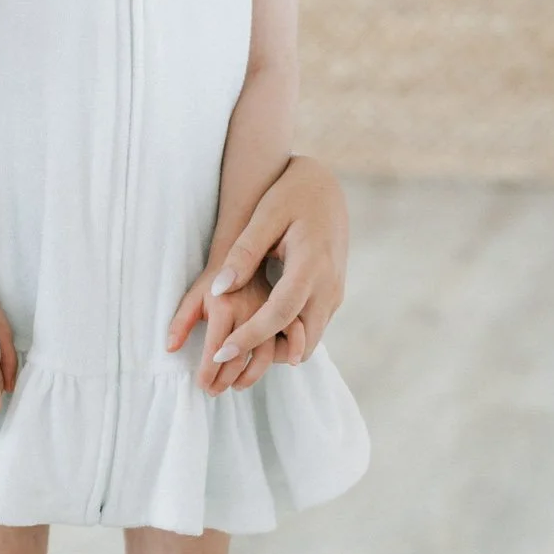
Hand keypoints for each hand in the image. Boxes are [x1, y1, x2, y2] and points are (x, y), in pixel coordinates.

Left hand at [167, 154, 348, 392]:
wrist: (327, 187)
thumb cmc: (291, 195)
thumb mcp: (265, 215)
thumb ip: (243, 252)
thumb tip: (219, 290)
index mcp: (311, 265)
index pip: (280, 315)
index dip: (250, 337)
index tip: (219, 354)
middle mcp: (329, 286)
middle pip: (300, 340)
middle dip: (262, 356)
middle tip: (223, 365)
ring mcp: (335, 294)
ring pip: (308, 340)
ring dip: (275, 350)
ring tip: (234, 353)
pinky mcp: (332, 296)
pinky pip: (311, 328)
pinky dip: (286, 337)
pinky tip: (255, 334)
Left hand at [167, 275, 283, 394]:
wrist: (244, 253)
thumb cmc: (214, 280)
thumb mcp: (193, 296)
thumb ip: (181, 322)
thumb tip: (170, 348)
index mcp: (224, 305)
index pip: (216, 347)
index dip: (208, 371)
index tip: (201, 385)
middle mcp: (249, 309)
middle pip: (239, 354)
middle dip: (225, 378)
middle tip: (213, 391)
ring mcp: (270, 312)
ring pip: (265, 354)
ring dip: (250, 376)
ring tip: (235, 387)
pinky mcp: (285, 310)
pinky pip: (290, 339)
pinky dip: (284, 357)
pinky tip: (267, 369)